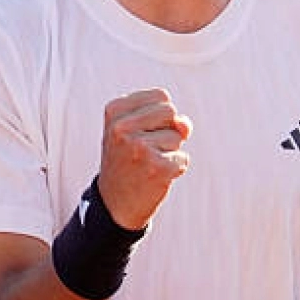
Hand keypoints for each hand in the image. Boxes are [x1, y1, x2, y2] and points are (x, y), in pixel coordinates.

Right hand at [98, 89, 192, 229]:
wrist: (114, 204)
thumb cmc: (129, 160)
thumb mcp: (137, 130)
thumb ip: (166, 117)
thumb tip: (184, 124)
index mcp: (115, 111)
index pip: (161, 96)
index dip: (160, 115)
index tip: (140, 132)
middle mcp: (122, 128)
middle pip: (171, 111)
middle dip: (167, 129)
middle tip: (145, 149)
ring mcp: (139, 148)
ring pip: (178, 136)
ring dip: (169, 151)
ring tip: (147, 164)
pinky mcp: (157, 168)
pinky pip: (183, 158)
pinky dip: (175, 168)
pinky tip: (155, 177)